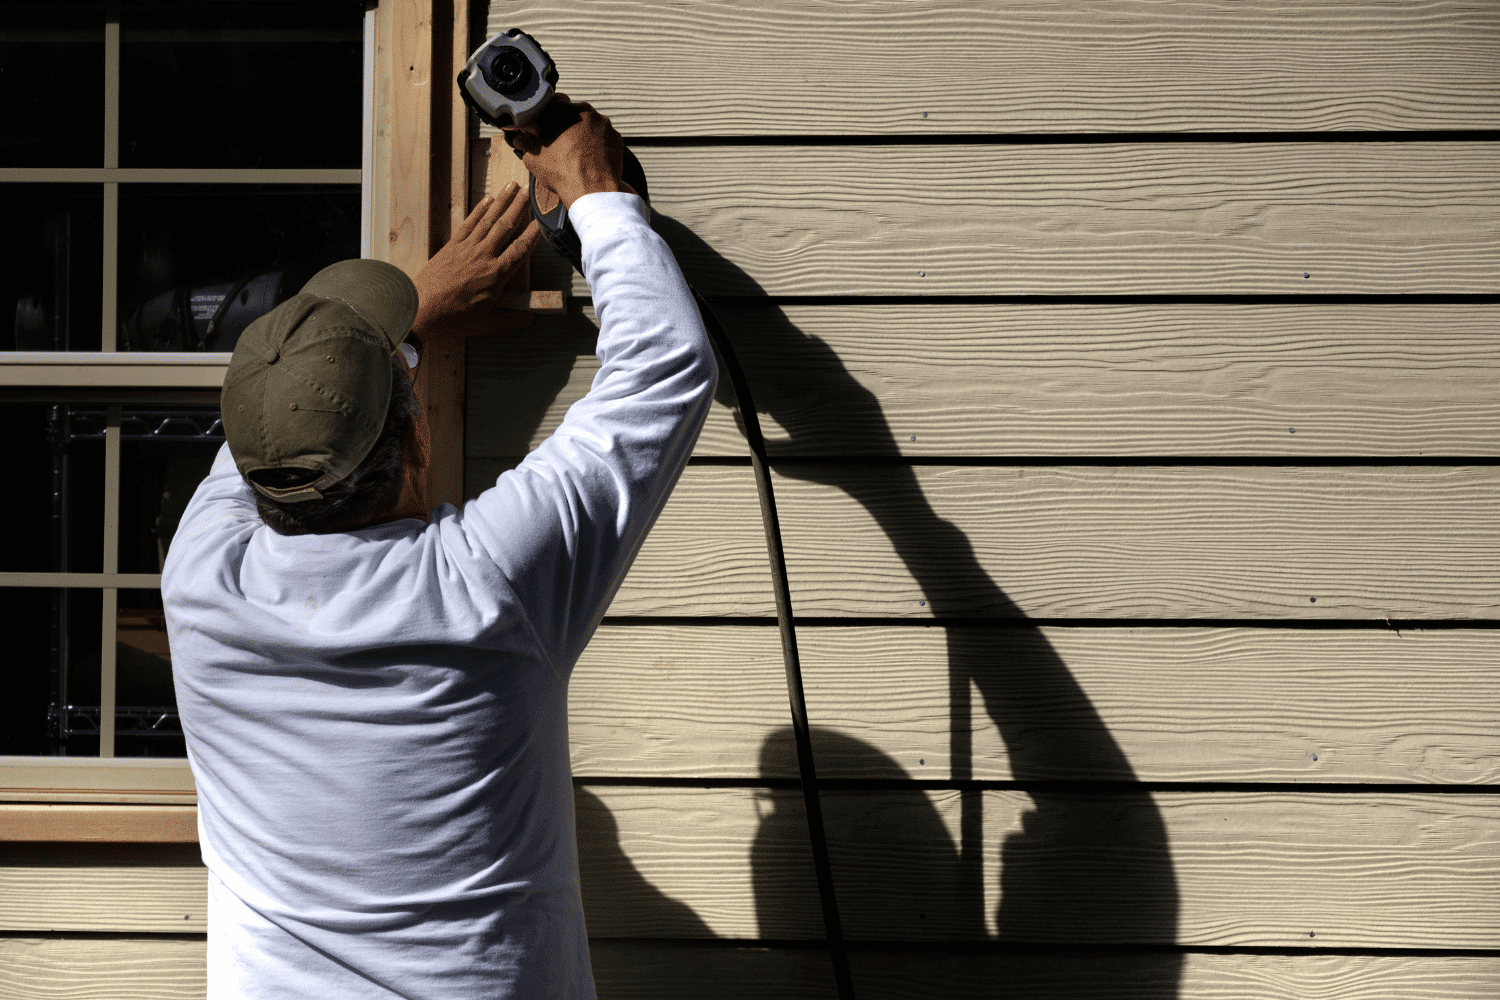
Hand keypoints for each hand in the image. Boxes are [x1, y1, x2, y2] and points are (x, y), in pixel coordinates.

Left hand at [412, 182, 540, 335]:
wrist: (420, 308)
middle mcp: (483, 256)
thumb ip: (512, 320)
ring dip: (502, 201)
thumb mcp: (487, 324)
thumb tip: (531, 320)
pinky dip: (480, 210)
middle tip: (530, 190)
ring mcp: (467, 248)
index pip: (520, 250)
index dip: (533, 234)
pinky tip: (488, 199)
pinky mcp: (452, 245)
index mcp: (496, 275)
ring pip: (489, 219)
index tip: (543, 221)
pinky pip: (469, 223)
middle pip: (506, 226)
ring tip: (513, 186)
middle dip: (519, 207)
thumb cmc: (454, 318)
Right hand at [503, 95, 633, 208]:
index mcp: (563, 110)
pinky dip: (598, 145)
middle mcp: (585, 111)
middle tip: (561, 142)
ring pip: (590, 125)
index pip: (553, 102)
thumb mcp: (533, 158)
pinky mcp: (616, 137)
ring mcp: (603, 124)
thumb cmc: (562, 172)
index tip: (546, 125)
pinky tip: (590, 159)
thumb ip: (526, 143)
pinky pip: (604, 137)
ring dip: (584, 135)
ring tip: (577, 153)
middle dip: (567, 125)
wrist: (592, 190)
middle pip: (574, 113)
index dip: (548, 115)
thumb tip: (521, 139)